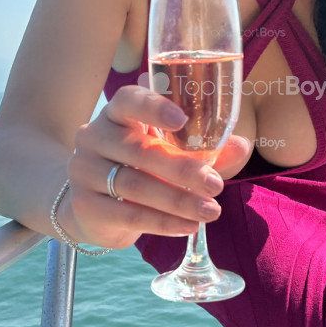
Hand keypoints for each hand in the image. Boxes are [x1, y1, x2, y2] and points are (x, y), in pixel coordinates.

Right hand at [59, 85, 248, 248]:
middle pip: (139, 150)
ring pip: (135, 185)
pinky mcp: (84, 205)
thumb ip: (203, 148)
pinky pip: (127, 214)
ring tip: (211, 211)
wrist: (92, 206)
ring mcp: (84, 171)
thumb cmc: (139, 169)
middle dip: (183, 169)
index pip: (129, 100)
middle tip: (217, 185)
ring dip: (178, 201)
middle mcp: (94, 136)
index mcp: (117, 114)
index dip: (154, 107)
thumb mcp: (168, 153)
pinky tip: (188, 226)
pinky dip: (162, 222)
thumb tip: (241, 145)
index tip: (183, 119)